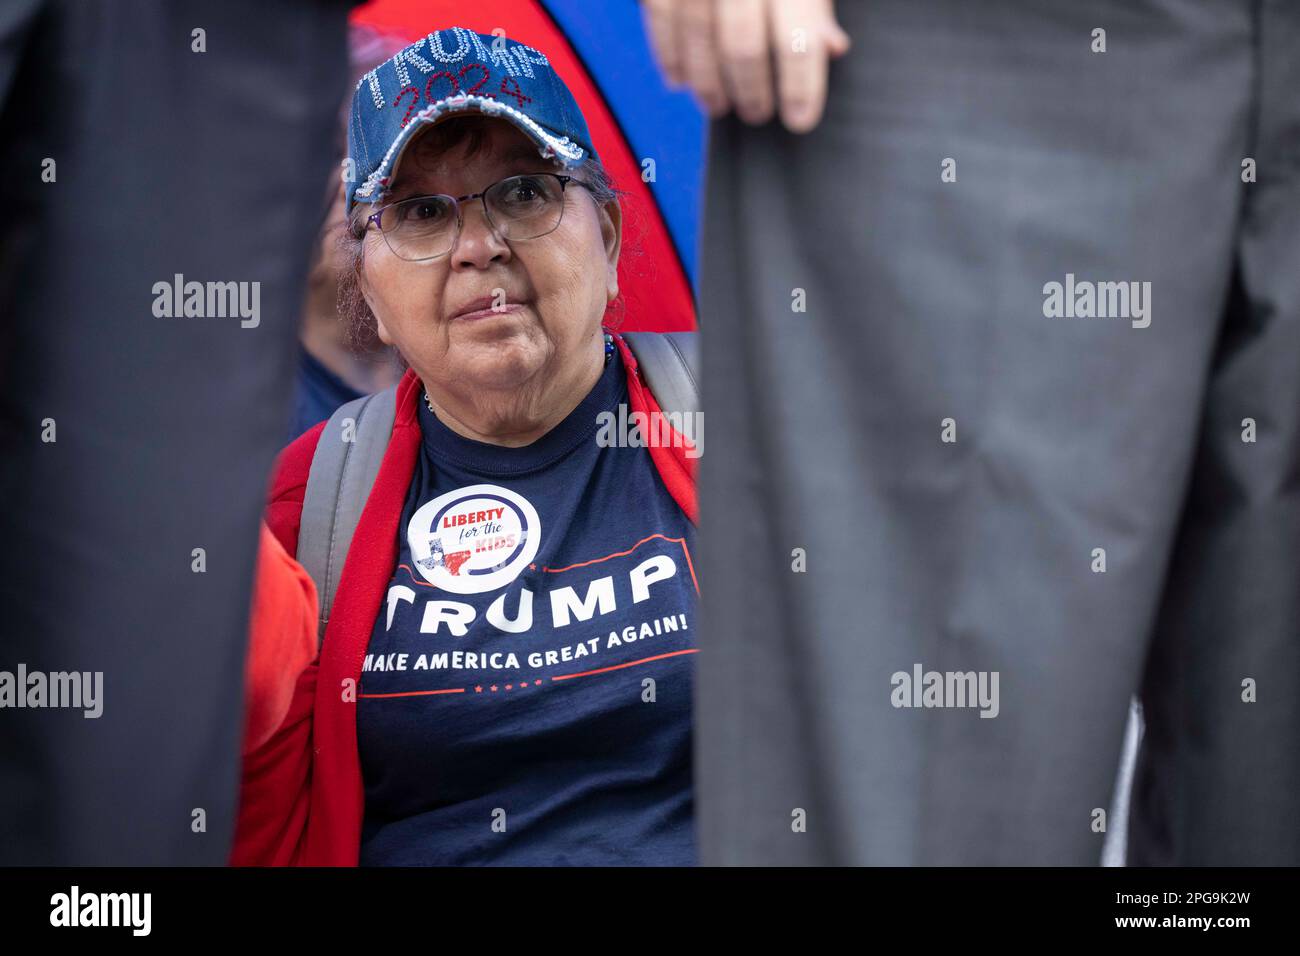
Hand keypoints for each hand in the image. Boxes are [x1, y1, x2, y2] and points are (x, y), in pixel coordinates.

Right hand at [643, 0, 850, 132]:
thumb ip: (816, 0)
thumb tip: (830, 48)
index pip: (799, 39)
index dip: (801, 87)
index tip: (800, 119)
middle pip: (743, 47)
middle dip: (752, 92)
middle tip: (758, 114)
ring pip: (698, 39)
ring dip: (708, 84)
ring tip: (719, 106)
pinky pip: (661, 18)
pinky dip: (669, 55)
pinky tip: (680, 79)